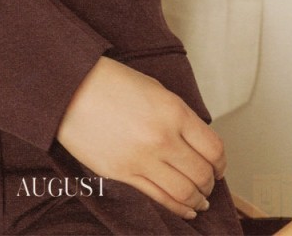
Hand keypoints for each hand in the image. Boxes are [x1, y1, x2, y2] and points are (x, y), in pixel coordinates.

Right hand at [55, 56, 225, 219]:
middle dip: (210, 182)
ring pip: (183, 193)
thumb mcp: (155, 89)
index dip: (221, 163)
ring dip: (198, 200)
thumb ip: (178, 116)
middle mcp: (162, 138)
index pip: (213, 149)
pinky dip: (177, 209)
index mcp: (173, 112)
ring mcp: (142, 160)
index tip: (220, 166)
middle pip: (201, 174)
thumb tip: (195, 142)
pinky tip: (185, 209)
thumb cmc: (110, 82)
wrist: (70, 88)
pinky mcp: (122, 175)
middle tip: (210, 183)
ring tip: (201, 200)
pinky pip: (158, 199)